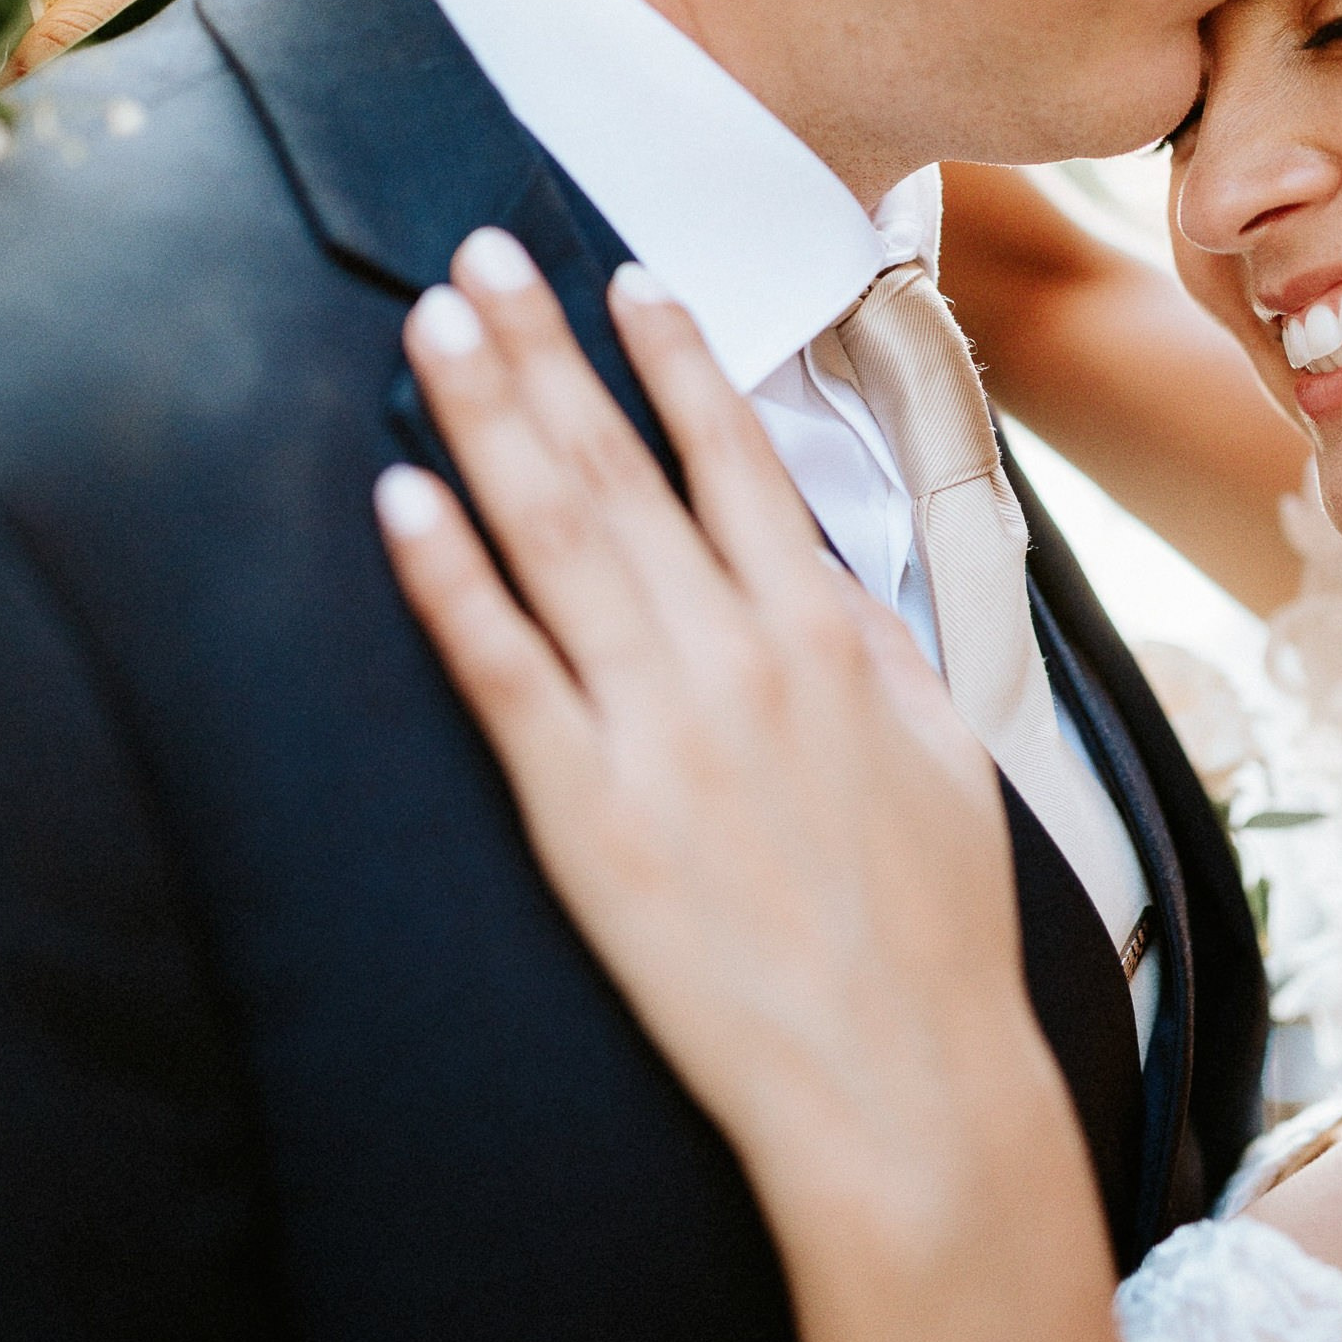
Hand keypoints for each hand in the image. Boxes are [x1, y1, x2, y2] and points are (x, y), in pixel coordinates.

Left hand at [376, 230, 1048, 1219]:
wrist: (901, 1083)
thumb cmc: (931, 926)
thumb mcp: (941, 750)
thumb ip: (870, 642)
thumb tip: (811, 564)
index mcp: (827, 635)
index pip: (735, 459)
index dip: (674, 358)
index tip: (627, 277)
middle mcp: (736, 658)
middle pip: (621, 470)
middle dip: (547, 353)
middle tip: (483, 258)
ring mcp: (656, 732)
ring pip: (554, 538)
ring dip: (488, 420)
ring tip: (436, 328)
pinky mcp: (585, 815)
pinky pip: (503, 672)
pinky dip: (448, 579)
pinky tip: (400, 498)